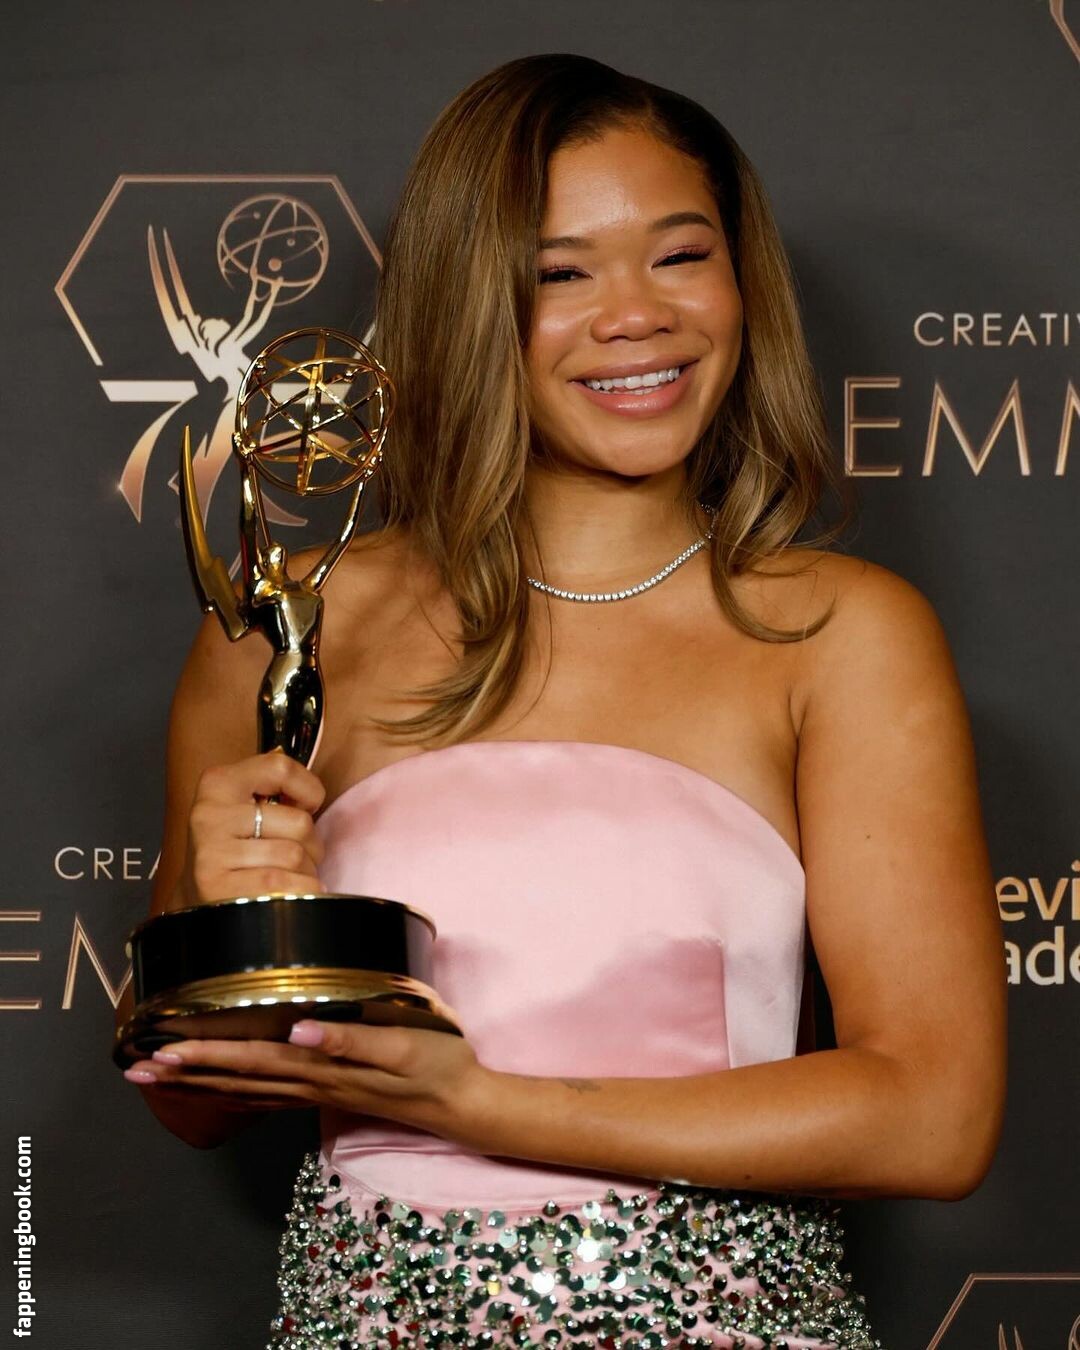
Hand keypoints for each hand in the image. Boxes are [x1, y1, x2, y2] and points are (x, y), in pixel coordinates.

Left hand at [122, 1019, 490, 1141]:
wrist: (461, 1102)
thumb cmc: (436, 1062)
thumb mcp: (402, 1044)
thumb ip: (351, 1038)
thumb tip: (300, 1030)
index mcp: (322, 1066)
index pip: (251, 1061)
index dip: (204, 1056)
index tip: (160, 1051)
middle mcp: (311, 1082)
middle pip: (237, 1081)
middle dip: (185, 1075)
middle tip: (136, 1071)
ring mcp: (317, 1092)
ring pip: (247, 1092)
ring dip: (200, 1085)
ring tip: (159, 1080)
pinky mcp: (328, 1091)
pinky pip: (267, 1095)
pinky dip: (233, 1092)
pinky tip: (218, 1089)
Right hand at [178, 751, 325, 906]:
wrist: (201, 900)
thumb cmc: (236, 851)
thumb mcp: (245, 809)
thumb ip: (276, 793)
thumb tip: (313, 800)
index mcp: (219, 783)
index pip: (280, 768)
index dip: (308, 789)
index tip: (307, 807)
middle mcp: (210, 813)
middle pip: (299, 822)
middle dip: (312, 845)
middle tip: (299, 856)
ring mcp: (211, 851)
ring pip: (294, 856)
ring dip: (306, 872)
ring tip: (291, 876)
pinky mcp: (217, 886)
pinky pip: (284, 885)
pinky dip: (299, 891)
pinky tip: (288, 893)